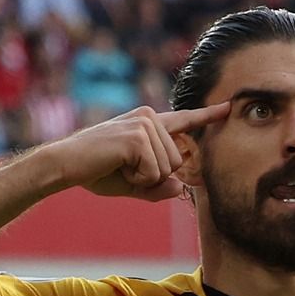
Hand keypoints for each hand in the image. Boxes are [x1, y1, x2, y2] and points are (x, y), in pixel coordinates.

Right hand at [54, 102, 229, 201]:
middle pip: (177, 162)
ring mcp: (144, 124)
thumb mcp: (133, 183)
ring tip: (118, 165)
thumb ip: (159, 188)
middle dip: (154, 177)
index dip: (208, 116)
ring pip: (167, 169)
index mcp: (149, 123)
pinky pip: (154, 172)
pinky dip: (137, 178)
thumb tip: (180, 188)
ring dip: (144, 178)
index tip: (229, 108)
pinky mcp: (138, 135)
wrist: (65, 165)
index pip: (184, 121)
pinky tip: (117, 166)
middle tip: (123, 169)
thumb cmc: (96, 172)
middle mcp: (150, 117)